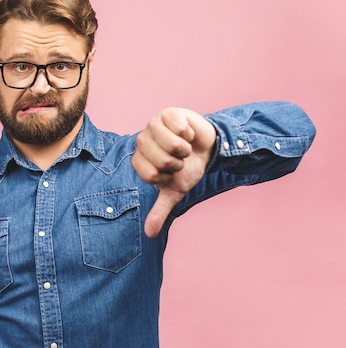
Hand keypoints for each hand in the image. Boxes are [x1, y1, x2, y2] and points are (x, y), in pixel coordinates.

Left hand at [132, 107, 216, 237]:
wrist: (207, 148)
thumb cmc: (188, 169)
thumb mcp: (174, 191)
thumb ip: (160, 211)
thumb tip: (150, 234)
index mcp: (139, 160)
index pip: (150, 175)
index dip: (168, 177)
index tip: (171, 173)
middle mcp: (142, 141)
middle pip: (161, 161)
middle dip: (179, 164)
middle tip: (180, 159)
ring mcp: (153, 125)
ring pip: (171, 144)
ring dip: (185, 149)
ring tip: (184, 147)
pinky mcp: (168, 113)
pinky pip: (180, 128)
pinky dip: (190, 135)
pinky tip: (188, 133)